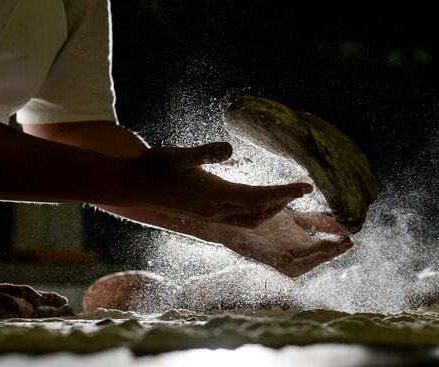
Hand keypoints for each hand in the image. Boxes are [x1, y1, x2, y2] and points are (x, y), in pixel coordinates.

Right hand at [130, 142, 311, 227]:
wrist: (133, 188)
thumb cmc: (154, 168)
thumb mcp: (178, 155)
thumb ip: (205, 153)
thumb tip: (231, 149)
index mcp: (213, 196)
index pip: (259, 197)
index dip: (285, 193)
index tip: (306, 187)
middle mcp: (215, 211)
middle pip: (260, 211)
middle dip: (285, 201)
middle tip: (304, 188)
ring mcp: (211, 216)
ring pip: (251, 220)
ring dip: (272, 210)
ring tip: (286, 197)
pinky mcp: (206, 216)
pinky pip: (239, 221)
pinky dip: (256, 214)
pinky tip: (258, 204)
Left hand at [217, 209, 352, 276]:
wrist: (233, 215)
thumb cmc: (263, 218)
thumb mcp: (294, 218)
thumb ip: (315, 221)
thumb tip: (339, 220)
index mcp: (300, 246)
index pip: (323, 249)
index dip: (337, 245)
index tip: (352, 238)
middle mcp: (292, 255)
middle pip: (316, 258)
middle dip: (332, 252)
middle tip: (347, 243)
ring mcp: (279, 257)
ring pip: (305, 263)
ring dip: (320, 255)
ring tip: (335, 246)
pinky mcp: (266, 256)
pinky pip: (287, 261)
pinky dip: (300, 256)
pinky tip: (311, 247)